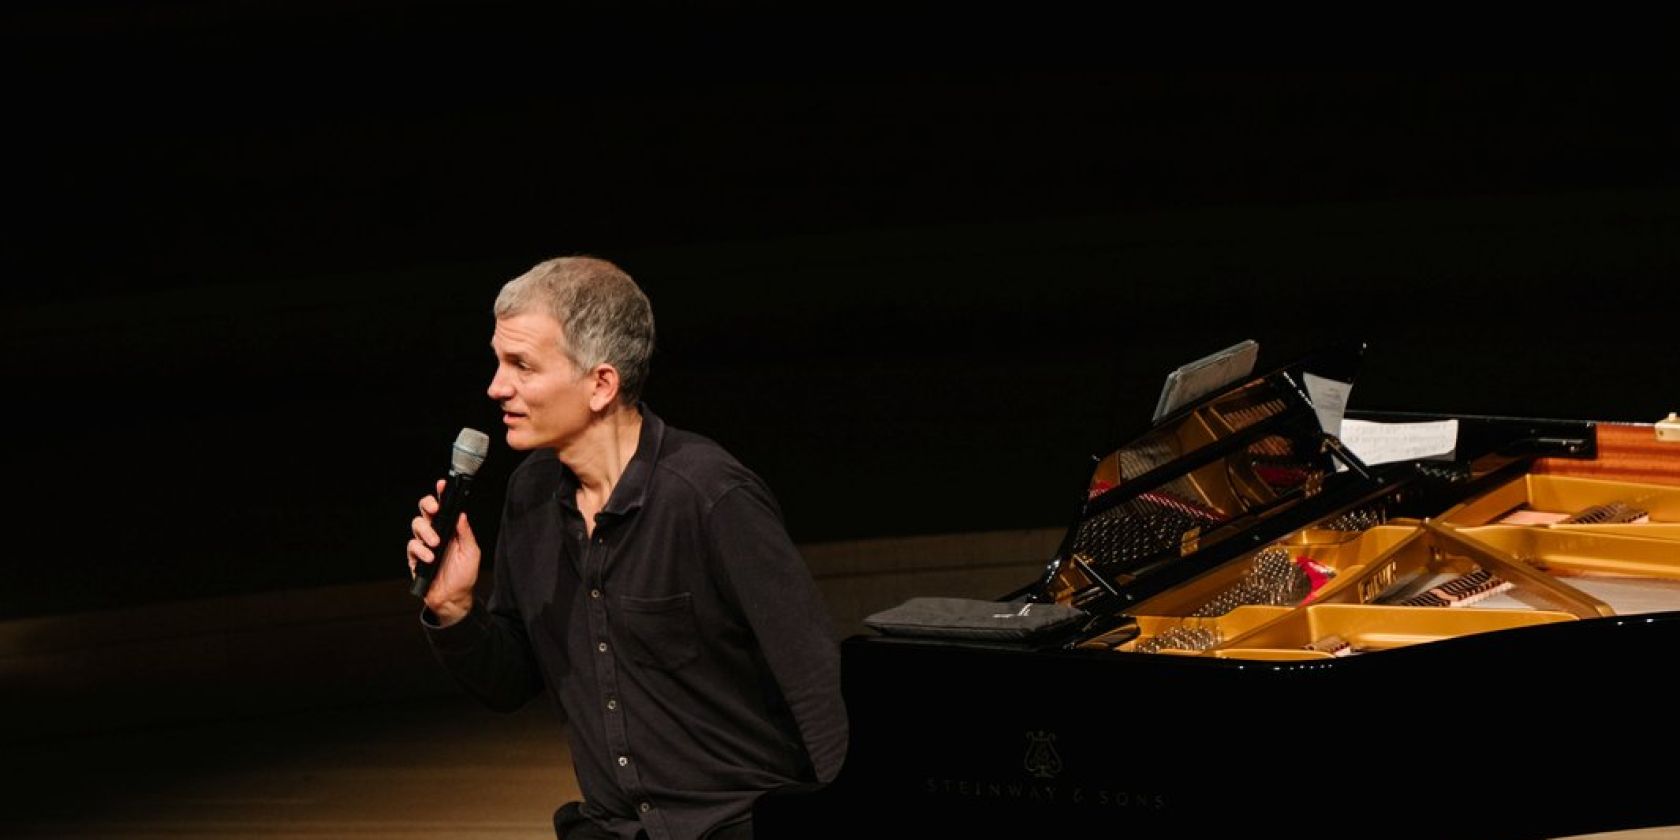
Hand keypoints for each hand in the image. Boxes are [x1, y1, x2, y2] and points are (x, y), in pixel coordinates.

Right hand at [407, 478, 481, 625]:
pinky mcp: (415, 558)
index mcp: (450, 530)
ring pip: (417, 525)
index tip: (442, 484)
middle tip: (435, 510)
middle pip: (425, 511)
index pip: (444, 508)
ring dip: (426, 532)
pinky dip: (420, 550)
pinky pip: (412, 547)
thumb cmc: (464, 576)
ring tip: (436, 544)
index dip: (441, 494)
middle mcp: (436, 534)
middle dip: (428, 505)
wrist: (453, 599)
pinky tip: (430, 558)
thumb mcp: (471, 552)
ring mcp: (424, 545)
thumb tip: (461, 514)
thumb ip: (466, 533)